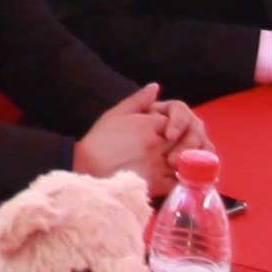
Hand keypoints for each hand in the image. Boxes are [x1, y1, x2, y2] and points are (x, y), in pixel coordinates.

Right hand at [71, 82, 187, 186]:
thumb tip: (155, 87)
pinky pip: (177, 181)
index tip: (166, 131)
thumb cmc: (99, 140)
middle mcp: (156, 143)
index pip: (176, 120)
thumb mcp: (116, 114)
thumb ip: (138, 100)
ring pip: (185, 161)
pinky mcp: (155, 183)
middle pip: (183, 140)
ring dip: (183, 161)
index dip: (174, 125)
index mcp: (148, 124)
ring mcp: (157, 164)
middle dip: (182, 143)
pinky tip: (171, 177)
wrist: (87, 168)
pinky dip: (179, 179)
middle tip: (174, 147)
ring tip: (173, 162)